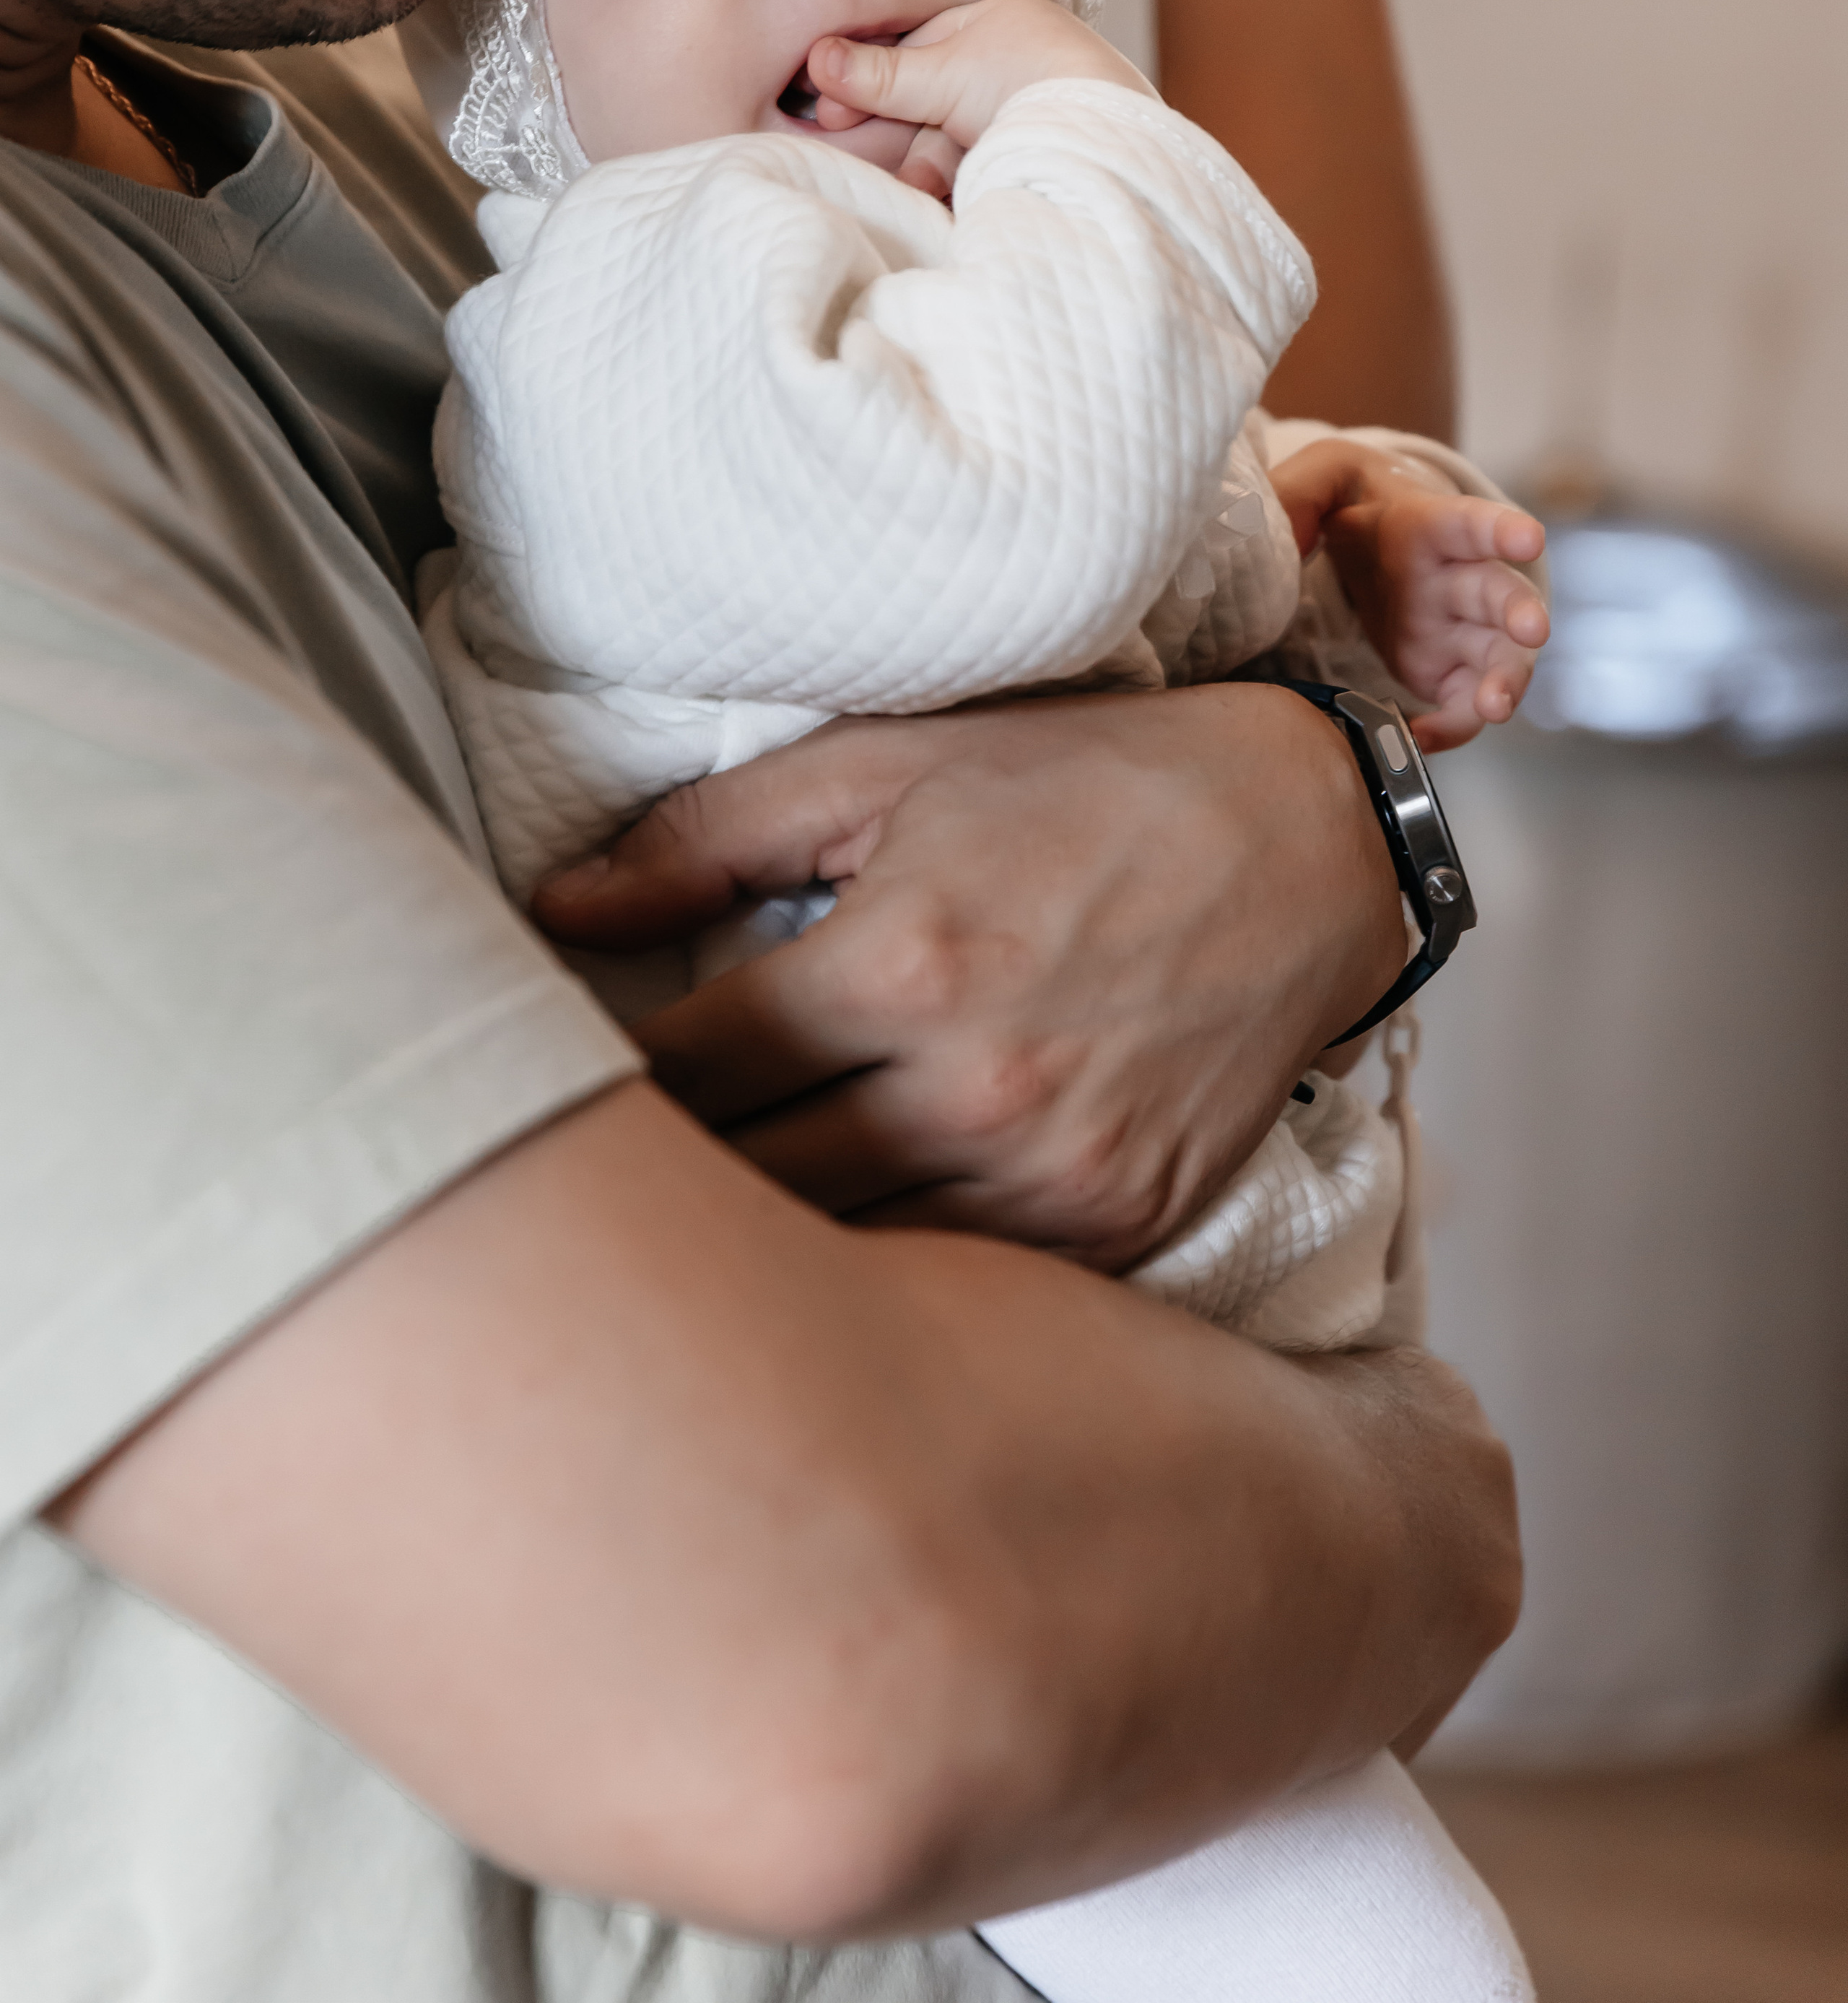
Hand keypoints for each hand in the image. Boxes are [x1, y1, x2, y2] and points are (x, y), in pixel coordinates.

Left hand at [533, 684, 1405, 1268]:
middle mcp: (974, 1092)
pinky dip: (891, 1276)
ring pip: (843, 1268)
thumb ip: (707, 837)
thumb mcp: (890, 763)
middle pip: (747, 1194)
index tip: (558, 1084)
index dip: (601, 1084)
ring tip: (699, 1226)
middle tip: (599, 1173)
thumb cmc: (1088, 782)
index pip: (685, 1076)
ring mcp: (1053, 1181)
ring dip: (765, 1246)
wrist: (1311, 842)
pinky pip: (960, 1291)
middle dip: (662, 1185)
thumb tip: (551, 909)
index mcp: (900, 965)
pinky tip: (843, 1244)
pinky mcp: (1119, 1233)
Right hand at [807, 0, 1154, 199]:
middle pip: (937, 99)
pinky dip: (967, 184)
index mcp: (1002, 22)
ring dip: (935, 167)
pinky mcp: (1046, 154)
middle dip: (906, 136)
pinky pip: (988, 166)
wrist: (1108, 141)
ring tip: (926, 191)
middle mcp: (1021, 61)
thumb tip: (817, 60)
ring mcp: (1036, 108)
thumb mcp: (944, 76)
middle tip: (880, 164)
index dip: (873, 82)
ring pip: (960, 139)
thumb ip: (880, 76)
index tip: (832, 117)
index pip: (920, 47)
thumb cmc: (1031, 85)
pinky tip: (953, 201)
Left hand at [1271, 439, 1548, 751]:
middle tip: (1531, 631)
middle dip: (1519, 612)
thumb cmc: (1350, 508)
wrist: (1361, 548)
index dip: (1501, 529)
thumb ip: (1296, 492)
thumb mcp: (1321, 484)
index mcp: (1429, 528)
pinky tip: (1418, 737)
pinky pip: (1463, 705)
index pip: (1469, 523)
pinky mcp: (1446, 669)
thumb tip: (1262, 524)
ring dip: (1504, 681)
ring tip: (1494, 707)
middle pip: (1499, 593)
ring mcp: (1457, 628)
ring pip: (1498, 656)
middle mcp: (1455, 578)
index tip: (1528, 537)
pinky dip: (1452, 726)